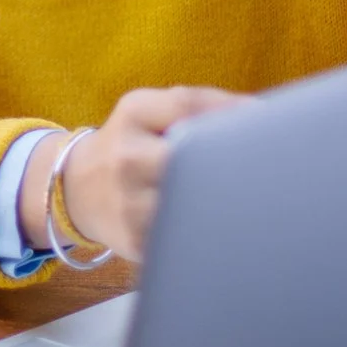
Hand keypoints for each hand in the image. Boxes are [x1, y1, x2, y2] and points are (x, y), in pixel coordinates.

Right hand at [20, 87, 245, 262]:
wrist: (76, 188)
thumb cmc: (131, 145)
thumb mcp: (147, 111)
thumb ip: (198, 105)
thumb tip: (262, 114)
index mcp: (133, 113)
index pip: (189, 105)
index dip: (235, 112)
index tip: (269, 122)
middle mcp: (127, 157)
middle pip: (194, 158)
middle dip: (232, 164)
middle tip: (266, 169)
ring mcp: (129, 202)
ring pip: (196, 204)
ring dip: (228, 203)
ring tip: (249, 201)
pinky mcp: (136, 241)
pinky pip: (186, 236)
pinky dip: (209, 231)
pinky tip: (219, 226)